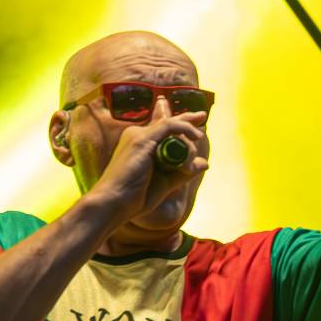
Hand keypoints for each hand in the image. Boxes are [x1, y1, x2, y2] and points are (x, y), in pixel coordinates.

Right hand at [86, 97, 208, 224]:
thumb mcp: (167, 182)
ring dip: (187, 147)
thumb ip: (185, 172)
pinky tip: (196, 137)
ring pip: (173, 128)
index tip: (198, 129)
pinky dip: (185, 130)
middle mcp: (138, 135)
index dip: (181, 124)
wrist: (115, 204)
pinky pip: (169, 126)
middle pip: (168, 123)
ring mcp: (139, 135)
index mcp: (140, 144)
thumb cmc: (136, 198)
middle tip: (202, 116)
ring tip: (186, 168)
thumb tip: (205, 163)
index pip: (163, 128)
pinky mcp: (142, 138)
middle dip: (187, 119)